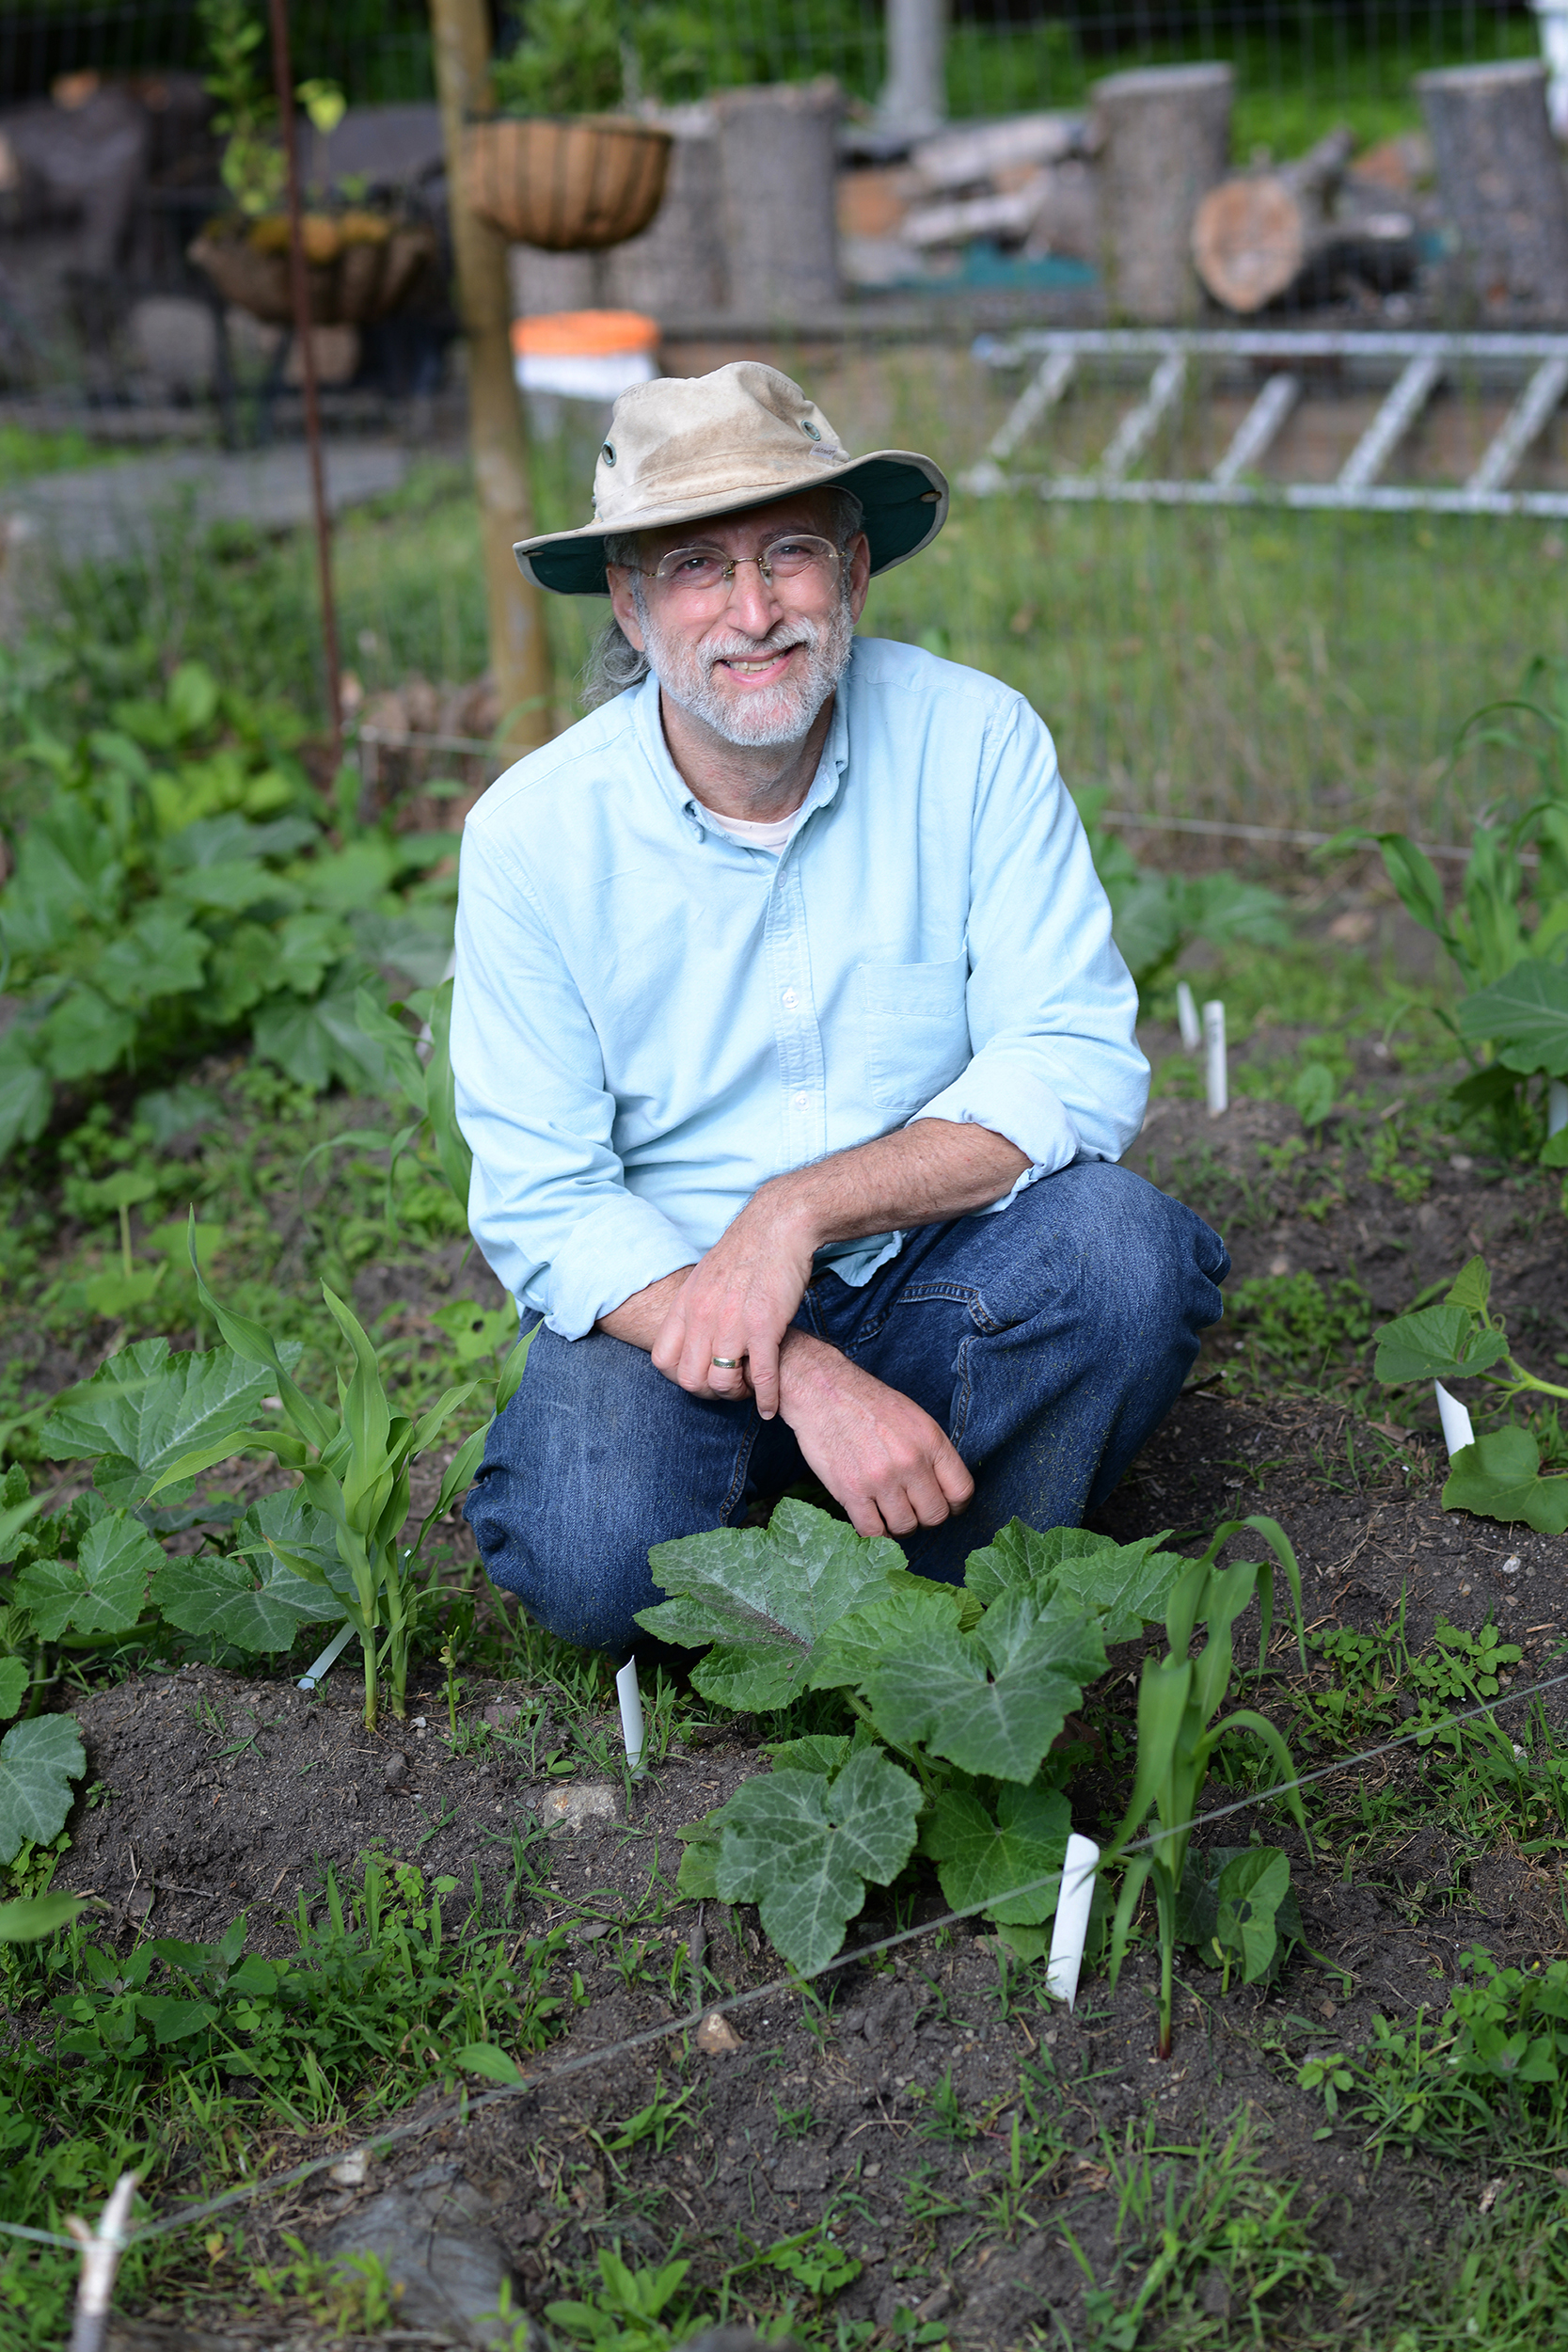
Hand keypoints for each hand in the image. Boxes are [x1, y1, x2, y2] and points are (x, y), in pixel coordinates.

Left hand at [650, 1195, 814, 1415]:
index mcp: (686, 1305)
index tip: (699, 1376)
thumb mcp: (705, 1277)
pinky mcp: (765, 1326)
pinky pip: (761, 1375)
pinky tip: (769, 1406)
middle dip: (708, 1393)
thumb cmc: (746, 1251)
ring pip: (722, 1382)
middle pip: (690, 1379)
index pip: (662, 1359)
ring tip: (748, 1391)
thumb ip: (695, 1306)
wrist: (777, 1226)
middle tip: (727, 1388)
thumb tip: (690, 1330)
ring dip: (735, 1396)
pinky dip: (766, 1398)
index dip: (678, 1377)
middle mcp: (703, 1317)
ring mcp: (733, 1323)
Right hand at [778, 1331, 974, 1539]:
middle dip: (926, 1519)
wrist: (823, 1392)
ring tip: (889, 1514)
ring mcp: (881, 1479)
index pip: (961, 1491)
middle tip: (912, 1511)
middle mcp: (910, 1462)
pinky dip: (875, 1533)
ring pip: (905, 1527)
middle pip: (935, 1515)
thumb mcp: (914, 1418)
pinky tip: (872, 1520)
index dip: (955, 1507)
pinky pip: (873, 1531)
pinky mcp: (851, 1491)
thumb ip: (931, 1453)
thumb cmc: (869, 1404)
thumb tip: (941, 1489)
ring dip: (899, 1527)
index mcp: (931, 1441)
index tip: (945, 1507)